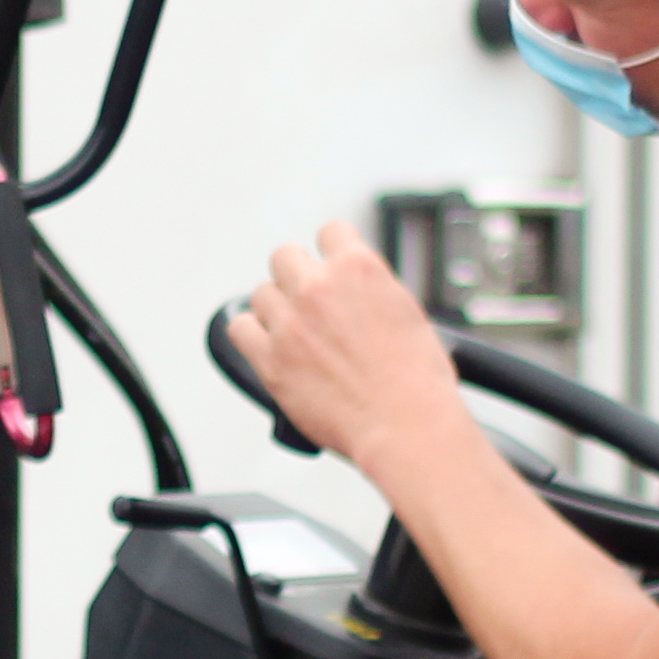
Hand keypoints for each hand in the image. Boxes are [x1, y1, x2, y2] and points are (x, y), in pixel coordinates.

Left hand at [232, 224, 468, 477]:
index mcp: (358, 269)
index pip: (330, 232)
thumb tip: (358, 292)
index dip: (332, 251)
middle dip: (296, 276)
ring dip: (276, 309)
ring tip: (295, 333)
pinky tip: (268, 346)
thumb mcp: (407, 314)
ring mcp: (290, 322)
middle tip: (310, 302)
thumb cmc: (418, 383)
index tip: (331, 268)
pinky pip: (240, 329)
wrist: (406, 426)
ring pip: (262, 293)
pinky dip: (252, 335)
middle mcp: (318, 288)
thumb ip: (373, 292)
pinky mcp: (270, 359)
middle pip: (284, 257)